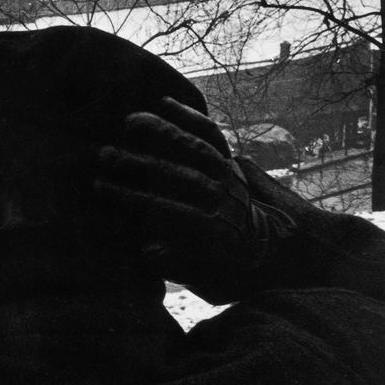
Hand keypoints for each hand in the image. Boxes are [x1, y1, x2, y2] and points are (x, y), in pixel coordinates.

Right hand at [95, 97, 294, 303]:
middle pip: (176, 174)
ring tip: (130, 120)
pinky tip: (165, 102)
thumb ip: (180, 266)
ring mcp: (231, 176)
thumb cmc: (239, 270)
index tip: (100, 188)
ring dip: (162, 132)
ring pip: (196, 147)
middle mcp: (223, 197)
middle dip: (137, 163)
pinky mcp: (234, 163)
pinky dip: (191, 117)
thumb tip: (147, 251)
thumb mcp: (211, 281)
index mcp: (213, 229)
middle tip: (104, 154)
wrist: (285, 250)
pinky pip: (213, 135)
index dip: (129, 197)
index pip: (163, 209)